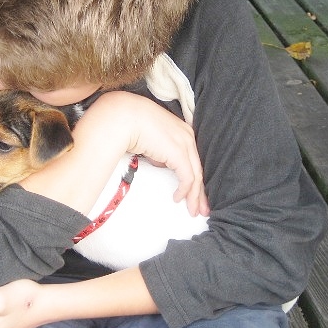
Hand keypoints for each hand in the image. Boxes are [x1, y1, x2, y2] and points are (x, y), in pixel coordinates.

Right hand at [107, 92, 208, 215]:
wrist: (125, 117)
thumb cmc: (132, 123)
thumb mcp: (152, 138)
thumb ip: (161, 151)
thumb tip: (162, 163)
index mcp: (182, 131)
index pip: (194, 158)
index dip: (196, 177)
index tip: (196, 192)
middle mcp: (187, 136)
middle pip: (198, 168)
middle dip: (201, 191)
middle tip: (202, 208)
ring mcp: (184, 144)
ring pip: (196, 175)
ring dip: (194, 195)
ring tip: (193, 210)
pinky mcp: (178, 153)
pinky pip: (187, 177)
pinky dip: (184, 190)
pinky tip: (178, 198)